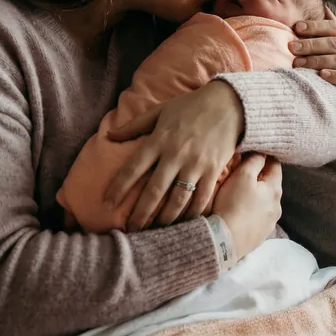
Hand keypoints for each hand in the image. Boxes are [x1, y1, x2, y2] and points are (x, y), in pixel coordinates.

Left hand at [105, 81, 243, 231]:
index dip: (118, 188)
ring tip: (154, 231)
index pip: (133, 168)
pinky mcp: (213, 170)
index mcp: (159, 140)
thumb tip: (108, 136)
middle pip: (154, 191)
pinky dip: (191, 214)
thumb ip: (133, 126)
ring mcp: (196, 164)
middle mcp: (175, 154)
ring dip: (164, 219)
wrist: (228, 103)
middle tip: (129, 229)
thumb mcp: (159, 111)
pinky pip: (201, 198)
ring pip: (177, 200)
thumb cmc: (190, 106)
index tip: (106, 203)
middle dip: (140, 214)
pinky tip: (183, 224)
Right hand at [212, 154, 281, 261]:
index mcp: (275, 189)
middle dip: (260, 177)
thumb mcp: (242, 176)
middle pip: (271, 185)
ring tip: (240, 195)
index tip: (253, 153)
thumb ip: (254, 161)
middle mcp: (277, 206)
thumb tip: (262, 153)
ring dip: (256, 196)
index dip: (265, 157)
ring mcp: (270, 223)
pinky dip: (252, 212)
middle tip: (243, 173)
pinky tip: (241, 213)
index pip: (275, 165)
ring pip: (265, 202)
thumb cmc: (233, 204)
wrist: (224, 241)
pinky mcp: (259, 235)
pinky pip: (258, 217)